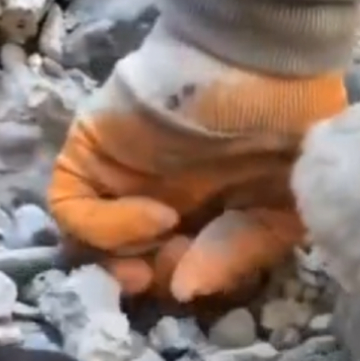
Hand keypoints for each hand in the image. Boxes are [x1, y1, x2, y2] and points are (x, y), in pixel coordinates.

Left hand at [46, 24, 345, 301]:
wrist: (265, 67)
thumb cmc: (288, 135)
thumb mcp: (282, 213)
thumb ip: (237, 256)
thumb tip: (185, 293)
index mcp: (207, 212)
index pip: (176, 267)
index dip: (185, 283)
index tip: (206, 281)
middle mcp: (160, 198)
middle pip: (129, 261)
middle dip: (152, 279)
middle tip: (173, 275)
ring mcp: (122, 178)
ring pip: (89, 244)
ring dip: (117, 265)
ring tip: (148, 266)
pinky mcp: (91, 154)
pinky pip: (71, 206)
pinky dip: (105, 228)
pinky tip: (154, 217)